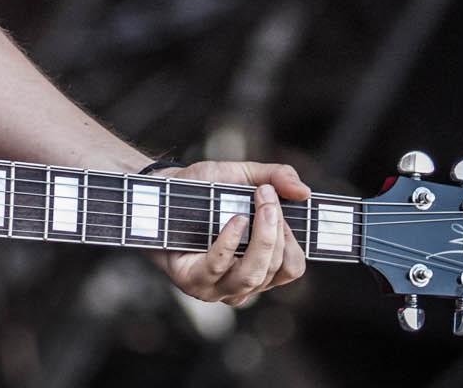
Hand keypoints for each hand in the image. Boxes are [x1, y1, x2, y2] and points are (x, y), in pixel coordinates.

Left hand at [151, 159, 309, 307]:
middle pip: (276, 269)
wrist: (158, 190)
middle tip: (267, 195)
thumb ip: (276, 177)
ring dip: (262, 237)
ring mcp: (217, 288)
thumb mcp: (242, 175)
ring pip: (253, 275)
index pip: (292, 267)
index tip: (282, 203)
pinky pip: (219, 268)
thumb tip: (304, 192)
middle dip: (277, 229)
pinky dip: (230, 242)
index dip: (294, 239)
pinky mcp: (192, 282)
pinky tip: (233, 220)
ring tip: (258, 204)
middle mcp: (241, 282)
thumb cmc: (201, 188)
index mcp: (259, 264)